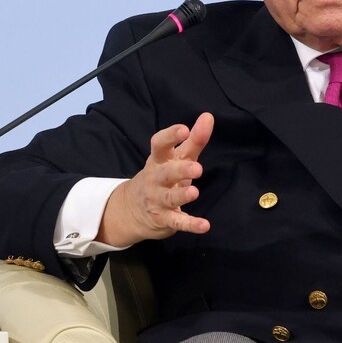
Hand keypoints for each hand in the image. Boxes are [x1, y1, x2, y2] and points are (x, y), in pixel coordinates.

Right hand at [98, 113, 214, 247]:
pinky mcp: (164, 219)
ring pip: (169, 198)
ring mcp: (158, 200)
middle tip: (197, 168)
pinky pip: (178, 222)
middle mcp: (156, 179)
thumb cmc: (162, 176)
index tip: (184, 129)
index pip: (159, 145)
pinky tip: (204, 225)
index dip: (170, 136)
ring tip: (194, 192)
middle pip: (165, 173)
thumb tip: (208, 116)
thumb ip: (194, 139)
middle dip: (179, 170)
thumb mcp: (176, 157)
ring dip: (181, 196)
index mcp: (159, 160)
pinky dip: (191, 225)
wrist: (133, 210)